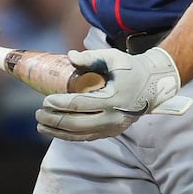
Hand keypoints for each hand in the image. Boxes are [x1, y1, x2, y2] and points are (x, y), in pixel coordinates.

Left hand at [36, 47, 181, 141]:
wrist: (154, 85)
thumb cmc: (131, 69)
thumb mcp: (114, 58)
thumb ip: (91, 57)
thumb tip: (69, 56)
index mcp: (114, 98)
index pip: (80, 104)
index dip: (60, 104)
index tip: (46, 100)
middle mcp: (114, 117)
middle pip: (76, 123)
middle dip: (54, 119)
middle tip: (39, 113)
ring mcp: (113, 127)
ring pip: (79, 134)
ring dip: (57, 131)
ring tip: (41, 125)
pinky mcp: (112, 132)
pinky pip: (87, 137)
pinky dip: (69, 136)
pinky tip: (56, 131)